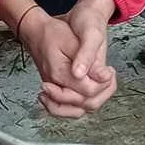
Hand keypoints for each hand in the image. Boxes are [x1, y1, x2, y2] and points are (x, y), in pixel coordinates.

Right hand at [19, 0, 116, 119]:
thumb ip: (87, 58)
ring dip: (92, 101)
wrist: (35, 32)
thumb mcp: (73, 40)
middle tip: (107, 77)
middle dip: (101, 92)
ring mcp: (53, 91)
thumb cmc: (52, 34)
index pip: (88, 90)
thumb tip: (101, 76)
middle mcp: (55, 85)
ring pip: (75, 111)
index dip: (103, 83)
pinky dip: (79, 107)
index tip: (109, 71)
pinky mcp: (54, 91)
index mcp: (60, 72)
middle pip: (84, 104)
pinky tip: (88, 96)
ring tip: (101, 86)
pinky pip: (67, 109)